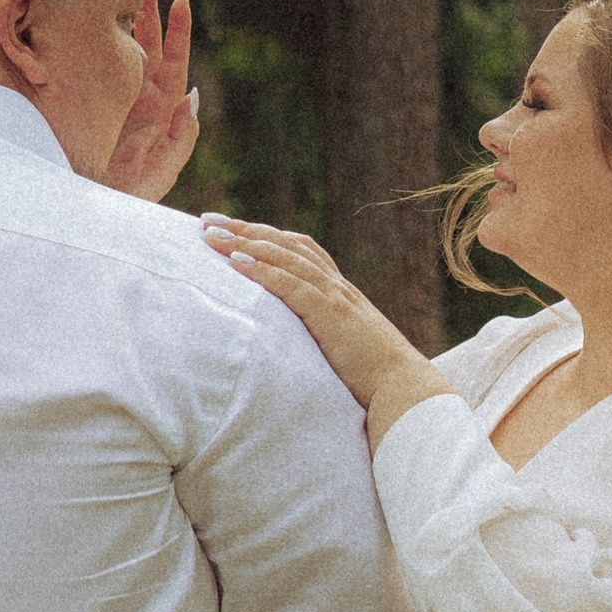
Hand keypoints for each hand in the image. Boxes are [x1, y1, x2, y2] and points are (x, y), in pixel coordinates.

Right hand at [98, 0, 199, 202]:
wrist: (91, 214)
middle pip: (149, 51)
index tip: (181, 0)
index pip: (174, 64)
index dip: (178, 33)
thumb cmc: (131, 198)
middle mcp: (141, 102)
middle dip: (150, 17)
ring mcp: (117, 101)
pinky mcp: (93, 105)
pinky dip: (103, 47)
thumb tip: (190, 97)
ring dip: (128, 26)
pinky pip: (101, 70)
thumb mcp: (162, 173)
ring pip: (125, 56)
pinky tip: (97, 25)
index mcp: (161, 113)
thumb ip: (180, 139)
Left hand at [200, 219, 451, 442]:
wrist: (405, 391)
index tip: (231, 228)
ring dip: (244, 242)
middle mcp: (337, 287)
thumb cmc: (374, 380)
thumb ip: (321, 337)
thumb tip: (292, 345)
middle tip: (207, 221)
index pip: (299, 250)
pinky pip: (291, 286)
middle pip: (286, 244)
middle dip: (245, 229)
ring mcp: (335, 298)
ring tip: (210, 236)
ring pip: (286, 257)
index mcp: (340, 292)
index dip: (265, 235)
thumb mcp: (343, 348)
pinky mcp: (331, 316)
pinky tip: (236, 262)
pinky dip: (262, 270)